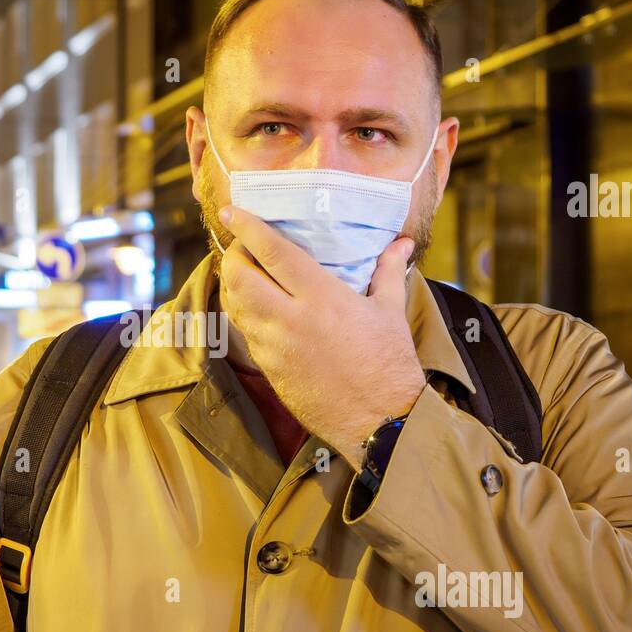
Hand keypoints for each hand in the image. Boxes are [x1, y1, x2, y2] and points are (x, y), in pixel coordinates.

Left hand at [217, 206, 426, 469]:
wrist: (380, 422)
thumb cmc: (389, 363)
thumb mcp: (390, 311)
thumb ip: (388, 271)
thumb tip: (401, 242)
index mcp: (322, 298)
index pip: (272, 252)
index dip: (246, 226)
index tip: (230, 209)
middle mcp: (291, 319)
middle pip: (238, 276)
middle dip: (232, 255)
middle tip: (241, 247)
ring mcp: (275, 346)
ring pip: (234, 305)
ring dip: (233, 284)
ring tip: (244, 273)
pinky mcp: (270, 369)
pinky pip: (246, 333)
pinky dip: (245, 314)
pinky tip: (256, 307)